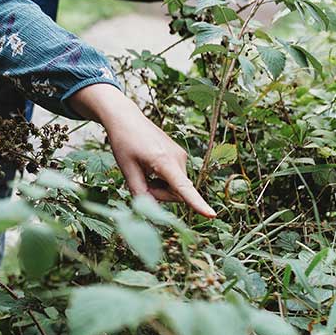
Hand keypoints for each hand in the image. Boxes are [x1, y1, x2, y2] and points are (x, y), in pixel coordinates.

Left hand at [68, 84, 215, 217]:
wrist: (127, 119)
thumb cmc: (124, 143)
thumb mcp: (127, 169)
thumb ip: (139, 191)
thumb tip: (150, 210)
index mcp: (164, 161)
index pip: (183, 188)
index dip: (197, 203)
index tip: (211, 215)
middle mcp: (178, 158)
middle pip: (176, 193)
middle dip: (159, 194)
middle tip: (140, 181)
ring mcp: (181, 156)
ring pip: (176, 187)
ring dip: (160, 187)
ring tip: (144, 170)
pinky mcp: (180, 156)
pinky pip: (175, 178)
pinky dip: (163, 179)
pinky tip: (150, 166)